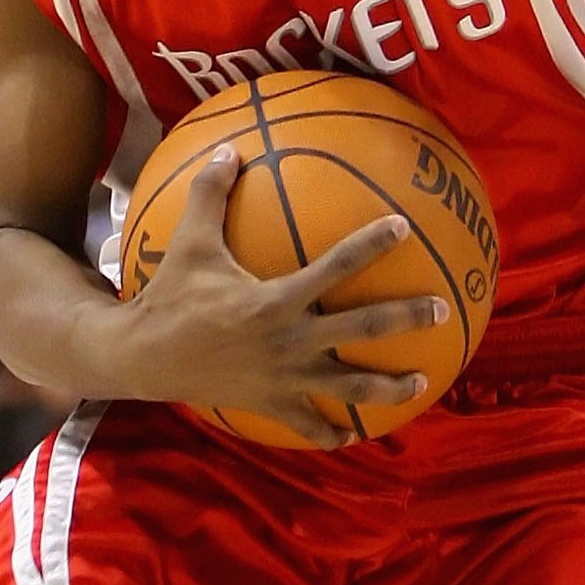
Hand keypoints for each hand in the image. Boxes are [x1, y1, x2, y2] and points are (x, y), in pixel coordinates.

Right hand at [121, 147, 448, 449]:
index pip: (335, 266)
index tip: (404, 226)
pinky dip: (332, 432)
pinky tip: (353, 435)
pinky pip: (309, 424)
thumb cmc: (168, 297)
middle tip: (442, 310)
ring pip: (349, 387)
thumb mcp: (189, 242)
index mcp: (276, 299)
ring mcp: (284, 378)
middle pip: (362, 329)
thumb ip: (211, 194)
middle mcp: (289, 341)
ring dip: (389, 386)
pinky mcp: (270, 404)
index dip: (371, 244)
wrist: (142, 357)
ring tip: (421, 381)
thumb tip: (230, 149)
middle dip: (406, 318)